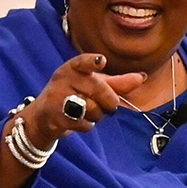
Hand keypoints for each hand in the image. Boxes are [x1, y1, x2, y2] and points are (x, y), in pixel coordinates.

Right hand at [17, 53, 145, 147]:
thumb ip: (117, 83)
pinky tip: (79, 121)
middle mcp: (63, 80)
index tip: (101, 61)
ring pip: (92, 109)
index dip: (92, 62)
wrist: (44, 117)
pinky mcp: (55, 117)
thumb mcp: (93, 85)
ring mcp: (57, 98)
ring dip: (97, 115)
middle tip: (109, 106)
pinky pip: (84, 124)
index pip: (82, 62)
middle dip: (110, 102)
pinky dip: (87, 126)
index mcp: (73, 68)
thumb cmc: (74, 95)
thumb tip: (142, 77)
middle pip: (98, 89)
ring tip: (88, 113)